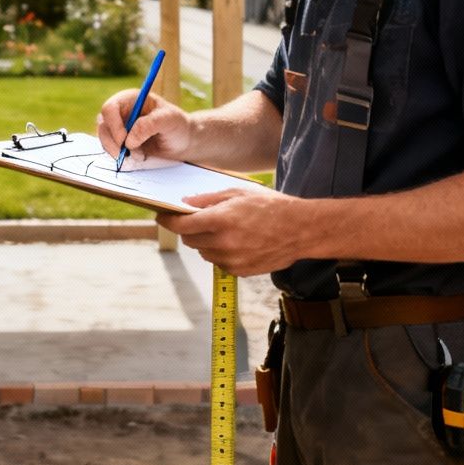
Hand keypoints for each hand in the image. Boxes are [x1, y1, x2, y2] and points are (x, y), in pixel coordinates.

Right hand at [96, 88, 193, 165]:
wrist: (182, 141)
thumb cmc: (177, 125)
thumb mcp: (168, 120)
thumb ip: (148, 126)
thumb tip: (128, 140)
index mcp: (131, 99)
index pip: (110, 108)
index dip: (113, 124)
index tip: (123, 140)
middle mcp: (122, 111)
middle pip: (103, 124)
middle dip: (112, 142)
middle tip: (126, 154)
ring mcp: (119, 127)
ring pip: (104, 138)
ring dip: (117, 151)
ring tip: (139, 155)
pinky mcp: (121, 141)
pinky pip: (110, 149)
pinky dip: (121, 156)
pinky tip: (138, 156)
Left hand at [157, 189, 309, 276]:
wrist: (301, 230)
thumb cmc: (272, 207)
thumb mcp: (239, 193)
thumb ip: (208, 200)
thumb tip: (185, 204)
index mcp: (221, 220)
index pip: (182, 224)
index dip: (168, 220)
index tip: (162, 216)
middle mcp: (223, 242)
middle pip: (190, 240)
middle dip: (188, 229)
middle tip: (196, 219)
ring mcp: (231, 259)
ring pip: (203, 252)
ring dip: (205, 241)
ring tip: (224, 230)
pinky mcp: (239, 271)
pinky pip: (218, 262)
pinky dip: (220, 252)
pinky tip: (236, 242)